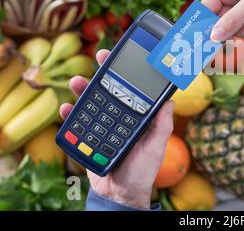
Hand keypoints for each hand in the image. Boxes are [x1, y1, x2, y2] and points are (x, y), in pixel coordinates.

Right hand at [59, 49, 173, 208]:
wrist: (121, 194)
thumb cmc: (142, 171)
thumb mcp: (156, 147)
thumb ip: (162, 126)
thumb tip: (169, 101)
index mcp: (138, 117)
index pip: (134, 90)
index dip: (131, 73)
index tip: (128, 57)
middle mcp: (121, 117)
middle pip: (112, 90)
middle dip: (106, 72)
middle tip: (100, 57)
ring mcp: (104, 125)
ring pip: (93, 102)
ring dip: (83, 90)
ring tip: (76, 81)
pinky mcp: (89, 137)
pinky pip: (78, 123)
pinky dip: (71, 115)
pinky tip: (66, 108)